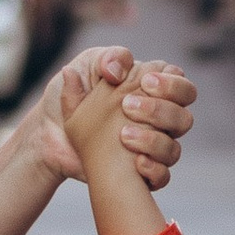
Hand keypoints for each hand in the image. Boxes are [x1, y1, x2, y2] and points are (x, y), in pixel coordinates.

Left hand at [31, 47, 195, 189]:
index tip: (145, 83)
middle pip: (184, 118)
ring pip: (173, 149)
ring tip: (123, 134)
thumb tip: (118, 70)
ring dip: (152, 140)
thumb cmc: (75, 96)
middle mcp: (159, 122)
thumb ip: (109, 58)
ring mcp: (152, 149)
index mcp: (154, 93)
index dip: (172, 84)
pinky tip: (135, 161)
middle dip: (161, 111)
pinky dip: (151, 169)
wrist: (50, 133)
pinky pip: (162, 176)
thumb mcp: (88, 67)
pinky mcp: (142, 173)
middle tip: (128, 106)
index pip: (182, 87)